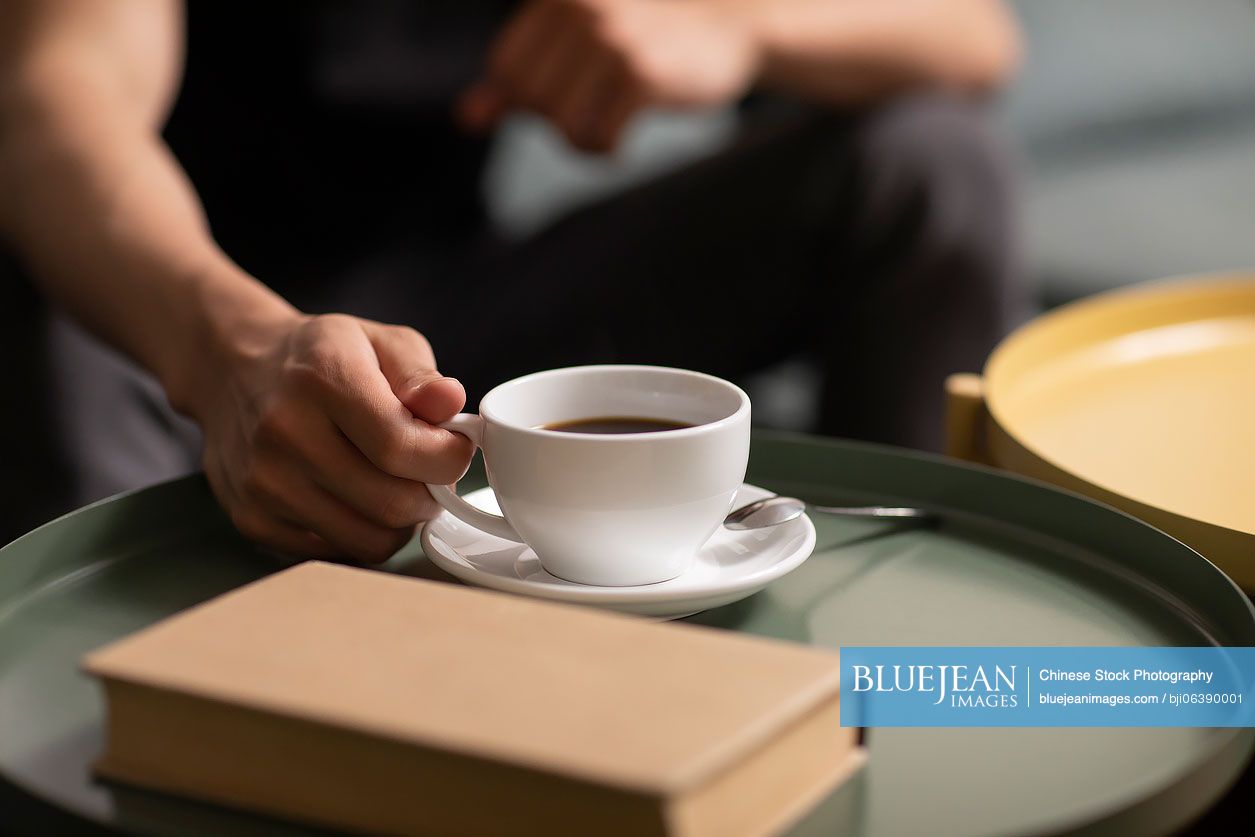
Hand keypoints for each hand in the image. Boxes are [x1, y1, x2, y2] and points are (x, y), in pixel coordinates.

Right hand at [186, 312, 473, 563]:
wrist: (234, 371)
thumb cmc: (320, 358)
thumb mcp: (380, 342)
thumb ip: (421, 374)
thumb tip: (450, 403)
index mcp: (323, 377)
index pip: (401, 447)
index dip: (447, 458)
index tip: (455, 448)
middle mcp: (285, 431)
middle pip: (391, 502)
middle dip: (429, 494)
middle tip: (428, 474)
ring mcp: (264, 482)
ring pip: (369, 540)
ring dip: (399, 522)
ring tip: (394, 485)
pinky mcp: (253, 520)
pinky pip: (338, 554)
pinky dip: (361, 535)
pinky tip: (356, 499)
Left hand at [459, 0, 759, 152]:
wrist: (733, 20)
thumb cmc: (651, 30)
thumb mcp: (580, 38)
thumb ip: (522, 73)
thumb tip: (466, 118)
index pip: (507, 67)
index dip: (529, 98)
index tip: (566, 95)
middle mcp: (582, 6)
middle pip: (532, 99)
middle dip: (557, 119)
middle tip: (593, 111)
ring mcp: (614, 38)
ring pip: (562, 123)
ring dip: (582, 142)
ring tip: (605, 129)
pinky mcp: (644, 73)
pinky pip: (599, 138)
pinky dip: (606, 151)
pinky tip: (623, 138)